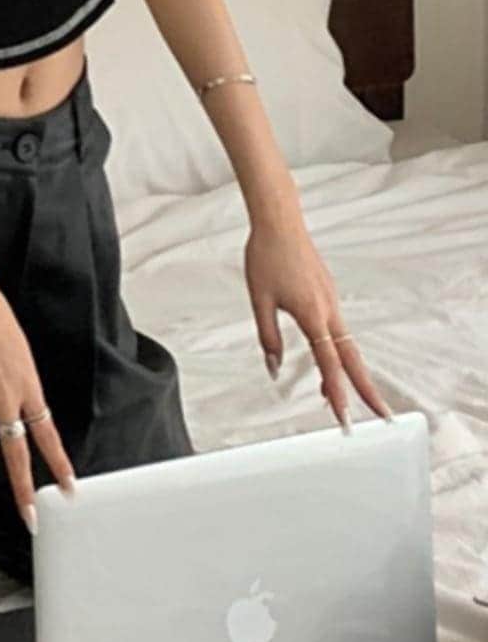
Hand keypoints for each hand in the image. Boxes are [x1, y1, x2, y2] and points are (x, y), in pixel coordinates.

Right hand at [0, 276, 76, 531]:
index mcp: (28, 383)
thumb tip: (15, 399)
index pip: (48, 433)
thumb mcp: (17, 348)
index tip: (69, 488)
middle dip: (23, 489)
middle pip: (18, 453)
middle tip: (30, 517)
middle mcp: (7, 397)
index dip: (59, 463)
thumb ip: (17, 379)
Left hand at [244, 214, 394, 429]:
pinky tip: (329, 359)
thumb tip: (274, 368)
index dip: (337, 393)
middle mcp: (329, 310)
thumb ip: (268, 338)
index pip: (329, 364)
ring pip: (347, 345)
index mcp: (312, 314)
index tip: (345, 419)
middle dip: (367, 390)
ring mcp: (332, 301)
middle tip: (383, 418)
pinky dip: (340, 351)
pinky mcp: (328, 294)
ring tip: (342, 400)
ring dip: (350, 373)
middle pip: (353, 359)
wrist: (279, 222)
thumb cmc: (266, 256)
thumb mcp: (259, 300)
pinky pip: (339, 330)